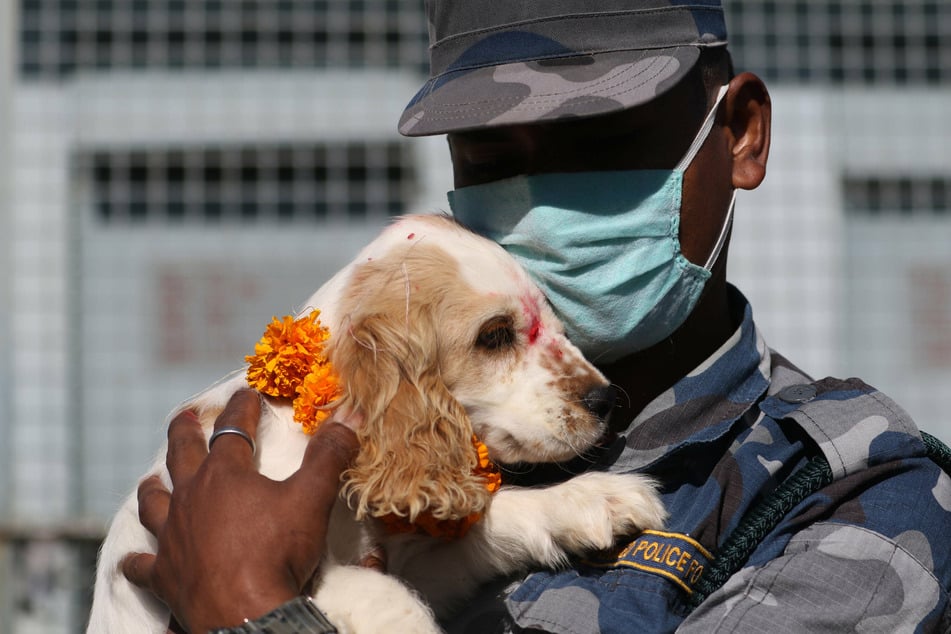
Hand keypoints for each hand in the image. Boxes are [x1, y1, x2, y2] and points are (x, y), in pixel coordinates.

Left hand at [121, 389, 358, 632]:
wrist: (246, 614)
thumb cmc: (277, 552)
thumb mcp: (311, 498)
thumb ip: (329, 455)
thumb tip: (348, 416)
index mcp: (225, 475)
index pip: (232, 429)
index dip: (242, 408)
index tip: (247, 393)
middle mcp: (191, 498)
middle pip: (182, 455)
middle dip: (184, 431)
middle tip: (185, 416)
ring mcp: (172, 537)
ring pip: (154, 503)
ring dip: (153, 489)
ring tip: (151, 480)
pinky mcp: (164, 574)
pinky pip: (141, 565)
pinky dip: (137, 561)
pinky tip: (132, 560)